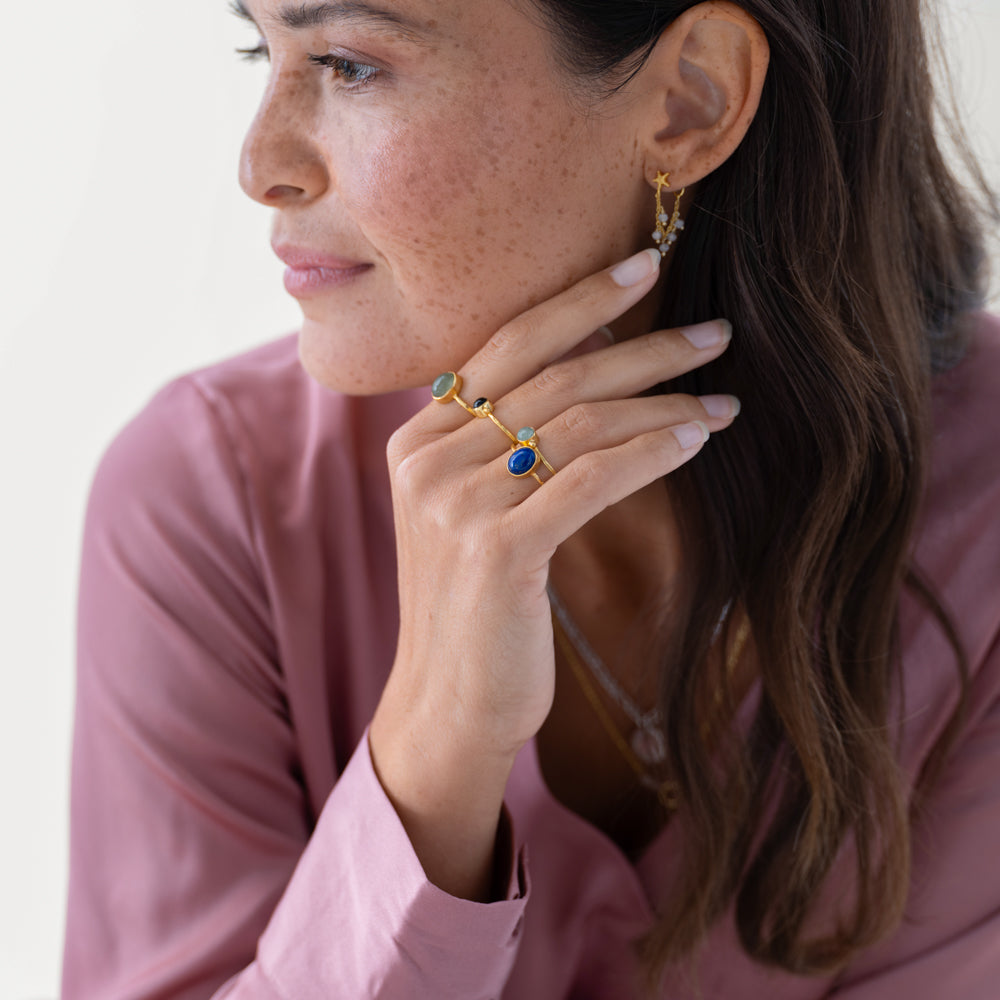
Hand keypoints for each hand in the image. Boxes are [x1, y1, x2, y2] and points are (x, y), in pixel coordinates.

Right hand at [369, 248, 737, 897]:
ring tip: (725, 401)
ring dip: (663, 402)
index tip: (645, 266)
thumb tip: (585, 374)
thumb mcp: (473, 512)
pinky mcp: (497, 550)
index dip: (579, 302)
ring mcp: (457, 503)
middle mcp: (429, 459)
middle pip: (551, 374)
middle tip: (716, 332)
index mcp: (419, 439)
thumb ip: (501, 446)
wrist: (447, 701)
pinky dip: (651, 452)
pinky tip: (697, 440)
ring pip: (578, 422)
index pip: (506, 345)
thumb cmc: (477, 606)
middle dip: (643, 345)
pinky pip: (591, 479)